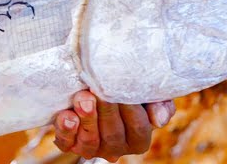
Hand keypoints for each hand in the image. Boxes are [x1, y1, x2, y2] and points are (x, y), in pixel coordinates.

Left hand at [52, 90, 173, 161]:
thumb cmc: (126, 86)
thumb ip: (160, 104)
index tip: (123, 89)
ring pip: (90, 142)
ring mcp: (92, 148)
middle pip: (113, 135)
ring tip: (83, 98)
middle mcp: (116, 148)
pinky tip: (68, 115)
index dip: (132, 111)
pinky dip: (66, 129)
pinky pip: (67, 142)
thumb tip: (159, 119)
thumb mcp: (148, 93)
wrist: (95, 78)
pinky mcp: (69, 143)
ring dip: (87, 119)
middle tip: (99, 88)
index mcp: (138, 140)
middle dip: (106, 111)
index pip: (139, 129)